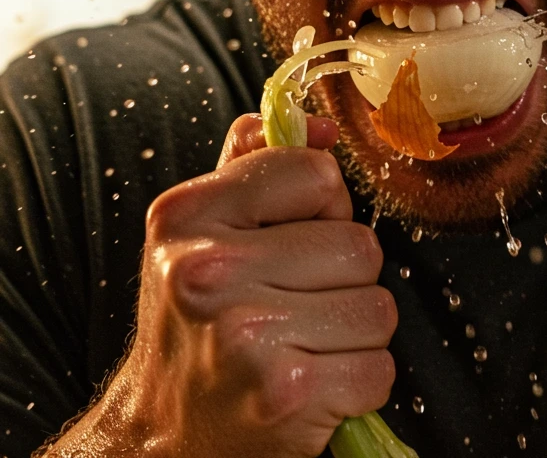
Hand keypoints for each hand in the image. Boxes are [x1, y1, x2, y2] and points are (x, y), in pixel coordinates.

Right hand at [91, 114, 395, 457]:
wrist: (159, 437)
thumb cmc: (196, 322)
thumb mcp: (203, 229)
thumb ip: (256, 162)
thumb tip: (324, 127)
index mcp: (189, 214)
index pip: (319, 174)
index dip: (322, 209)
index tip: (290, 238)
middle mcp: (210, 271)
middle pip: (360, 244)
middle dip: (343, 277)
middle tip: (293, 304)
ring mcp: (248, 336)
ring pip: (378, 308)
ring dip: (354, 331)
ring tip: (302, 343)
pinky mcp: (286, 395)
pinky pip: (379, 369)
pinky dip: (358, 382)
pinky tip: (311, 385)